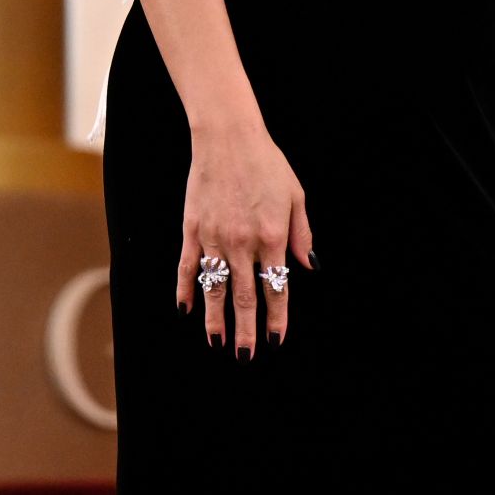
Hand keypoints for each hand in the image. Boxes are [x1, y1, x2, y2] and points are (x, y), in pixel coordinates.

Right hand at [176, 120, 314, 358]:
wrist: (228, 137)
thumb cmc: (266, 162)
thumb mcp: (295, 194)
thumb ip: (302, 233)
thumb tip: (309, 265)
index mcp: (272, 236)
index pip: (276, 288)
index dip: (277, 318)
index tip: (277, 341)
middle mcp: (243, 243)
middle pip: (244, 297)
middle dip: (246, 331)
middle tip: (246, 357)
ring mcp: (215, 237)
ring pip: (214, 288)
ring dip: (215, 318)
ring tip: (216, 342)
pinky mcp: (193, 228)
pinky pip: (187, 266)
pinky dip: (185, 289)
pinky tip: (185, 309)